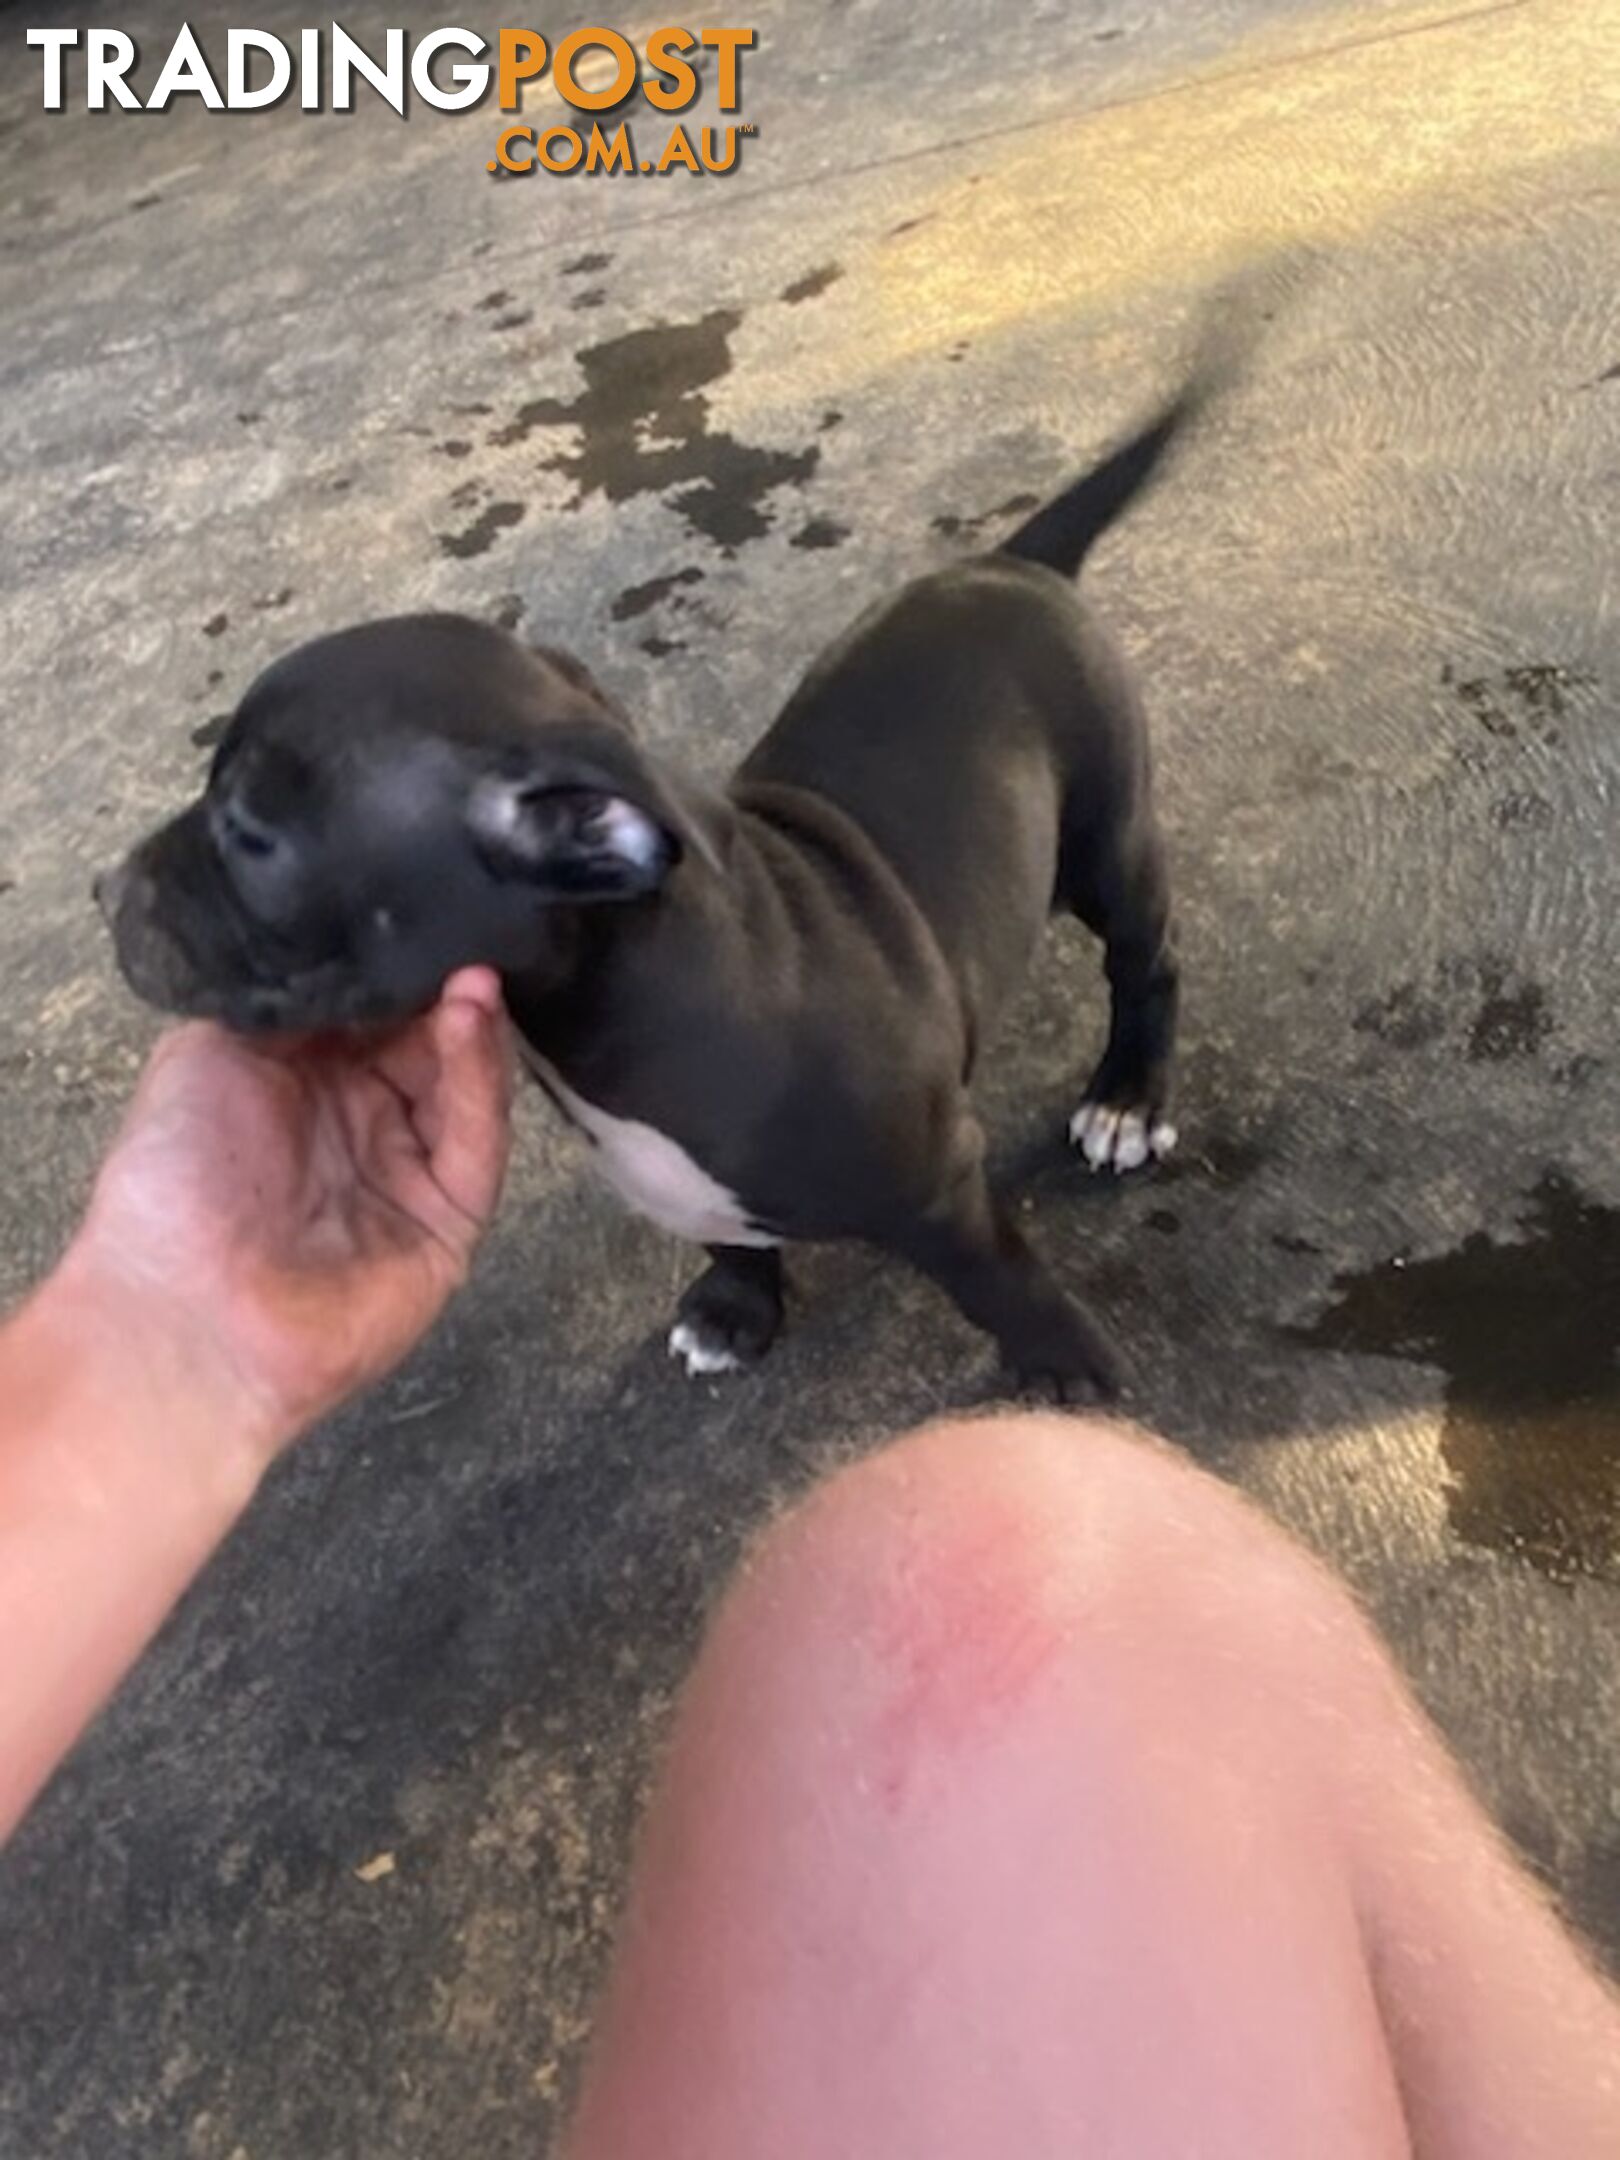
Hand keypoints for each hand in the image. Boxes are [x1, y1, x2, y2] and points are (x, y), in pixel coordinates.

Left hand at [59, 968, 513, 1459]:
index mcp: (299, 1089)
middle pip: (424, 1048)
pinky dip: (479, 1080)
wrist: (186, 1308)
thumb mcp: (210, 1050)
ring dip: (469, 1028)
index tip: (417, 921)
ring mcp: (407, 1179)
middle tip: (457, 939)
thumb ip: (288, 1001)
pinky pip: (476, 1143)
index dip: (396, 973)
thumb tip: (356, 959)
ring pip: (461, 1090)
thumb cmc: (174, 1179)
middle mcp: (358, 1129)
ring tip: (472, 974)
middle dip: (442, 993)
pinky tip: (471, 1021)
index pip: (371, 1018)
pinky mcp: (449, 1224)